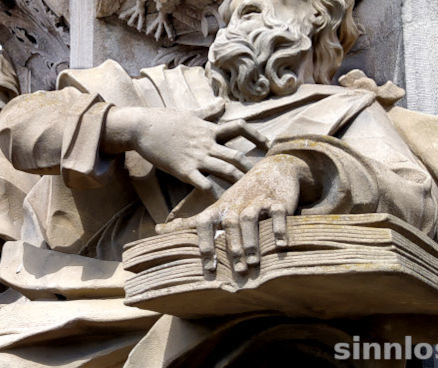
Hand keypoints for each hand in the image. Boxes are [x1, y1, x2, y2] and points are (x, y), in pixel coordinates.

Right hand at [105, 100, 267, 190]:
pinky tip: (223, 203)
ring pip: (226, 170)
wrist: (142, 127)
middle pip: (237, 155)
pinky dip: (215, 194)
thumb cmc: (164, 119)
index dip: (257, 135)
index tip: (268, 144)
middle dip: (252, 167)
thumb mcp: (190, 113)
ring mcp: (196, 157)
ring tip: (250, 192)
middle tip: (264, 177)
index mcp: (209, 129)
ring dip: (239, 181)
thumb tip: (222, 102)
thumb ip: (208, 111)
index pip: (240, 127)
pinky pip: (204, 184)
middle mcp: (207, 143)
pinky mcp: (184, 170)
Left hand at [157, 154, 311, 273]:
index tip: (208, 265)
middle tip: (236, 270)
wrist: (273, 168)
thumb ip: (190, 222)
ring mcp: (258, 201)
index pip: (205, 222)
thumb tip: (156, 230)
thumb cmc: (240, 195)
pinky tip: (281, 244)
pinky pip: (278, 213)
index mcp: (220, 207)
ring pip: (251, 219)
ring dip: (251, 241)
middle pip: (230, 223)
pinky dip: (279, 228)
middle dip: (232, 246)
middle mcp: (236, 204)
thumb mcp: (216, 206)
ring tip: (253, 262)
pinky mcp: (278, 201)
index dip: (205, 242)